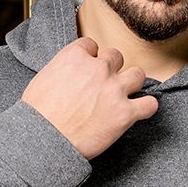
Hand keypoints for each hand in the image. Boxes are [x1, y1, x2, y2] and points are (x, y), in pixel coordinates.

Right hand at [21, 37, 156, 159]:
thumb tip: (66, 75)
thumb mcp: (42, 80)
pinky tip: (139, 111)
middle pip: (116, 57)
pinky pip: (149, 104)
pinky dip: (146, 108)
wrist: (44, 141)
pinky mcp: (125, 113)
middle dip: (111, 69)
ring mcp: (114, 90)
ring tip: (125, 95)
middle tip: (104, 85)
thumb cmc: (37, 116)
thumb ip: (61, 70)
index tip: (89, 69)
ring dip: (132, 83)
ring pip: (137, 74)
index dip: (91, 58)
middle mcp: (98, 68)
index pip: (92, 45)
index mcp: (75, 56)